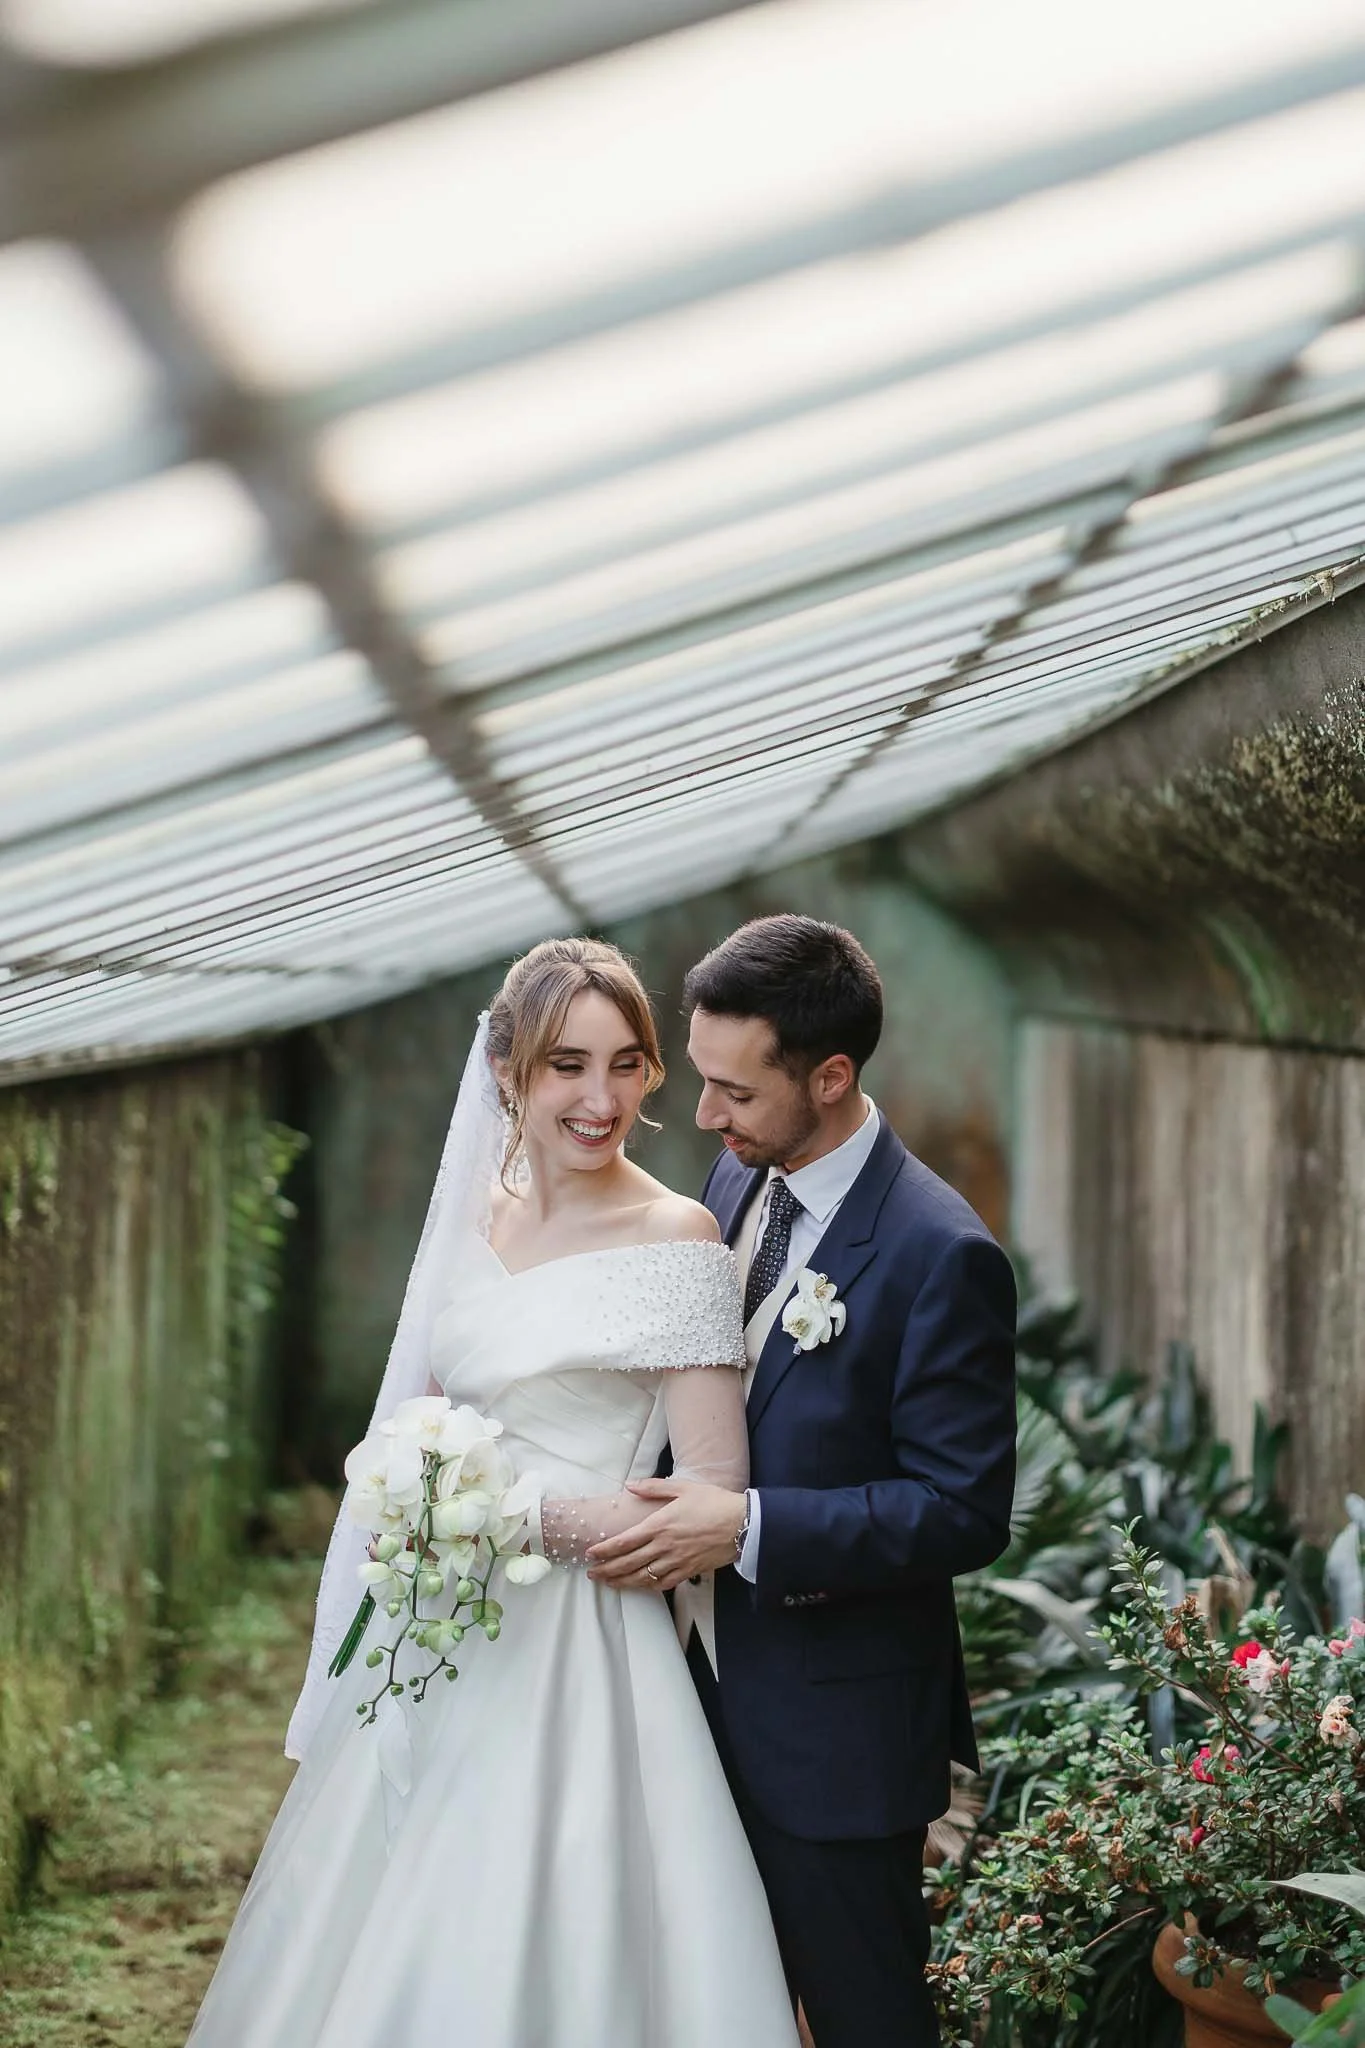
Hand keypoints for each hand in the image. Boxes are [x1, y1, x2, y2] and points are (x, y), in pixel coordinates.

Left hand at [586, 1480, 745, 1590]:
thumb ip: (653, 1488)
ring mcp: (676, 1561)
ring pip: (643, 1577)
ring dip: (622, 1581)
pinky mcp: (689, 1571)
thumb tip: (629, 1485)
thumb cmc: (713, 1502)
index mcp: (660, 1524)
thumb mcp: (683, 1487)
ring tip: (608, 1583)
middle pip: (628, 1563)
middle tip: (591, 1574)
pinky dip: (648, 1586)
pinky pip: (663, 1583)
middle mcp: (665, 1546)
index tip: (590, 1554)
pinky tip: (639, 1585)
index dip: (605, 1550)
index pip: (624, 1541)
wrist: (742, 1524)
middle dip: (607, 1570)